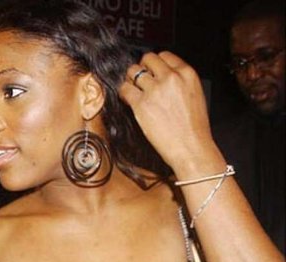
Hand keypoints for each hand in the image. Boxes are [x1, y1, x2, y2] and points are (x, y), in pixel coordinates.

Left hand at [119, 52, 214, 168]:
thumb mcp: (195, 96)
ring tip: (133, 89)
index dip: (155, 64)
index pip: (164, 55)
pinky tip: (127, 98)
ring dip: (130, 79)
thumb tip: (165, 79)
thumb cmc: (194, 129)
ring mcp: (155, 90)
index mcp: (187, 74)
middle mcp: (170, 78)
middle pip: (147, 59)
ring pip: (133, 71)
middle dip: (142, 68)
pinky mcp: (142, 104)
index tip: (152, 71)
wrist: (191, 148)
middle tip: (140, 79)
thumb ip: (180, 83)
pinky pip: (125, 89)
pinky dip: (123, 92)